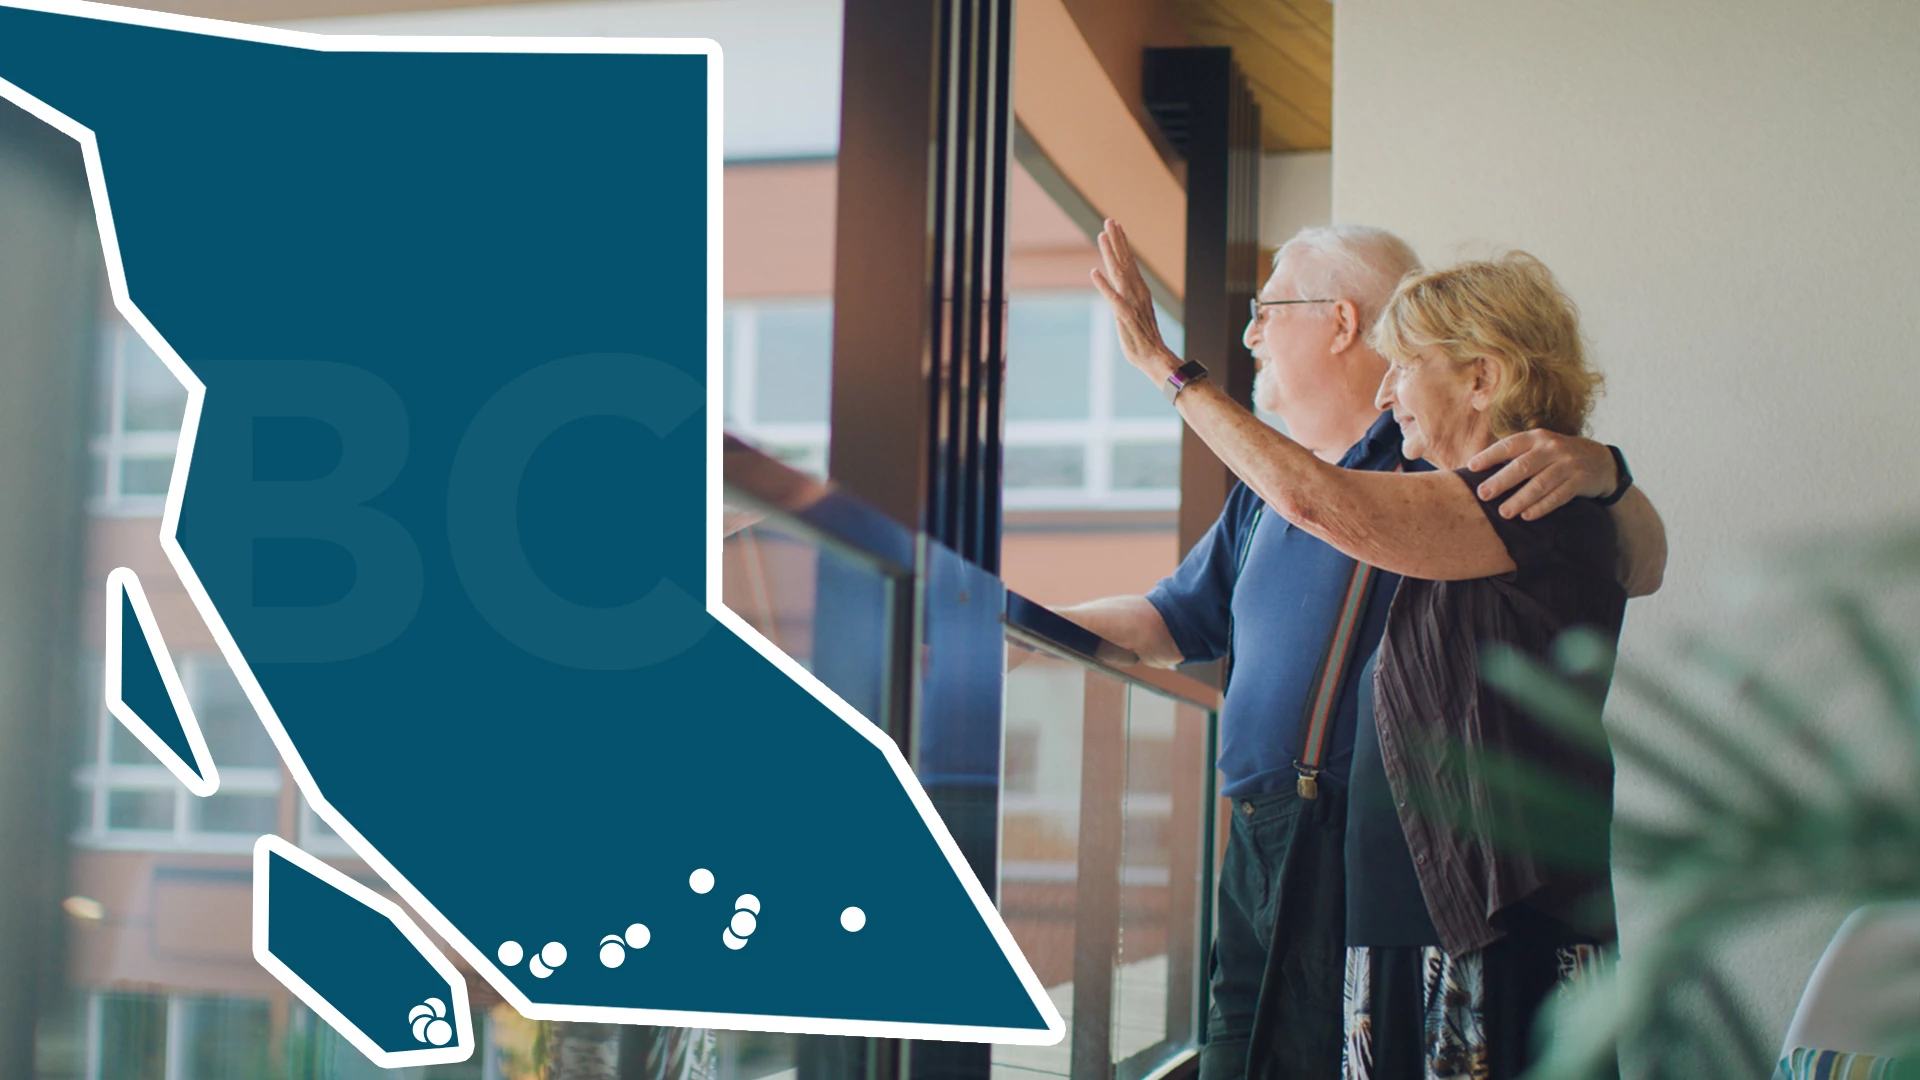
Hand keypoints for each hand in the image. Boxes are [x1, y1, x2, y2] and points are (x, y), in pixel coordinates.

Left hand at [1089, 219, 1178, 379]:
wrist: (1155, 358)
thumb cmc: (1142, 337)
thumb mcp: (1134, 312)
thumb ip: (1128, 297)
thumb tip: (1122, 286)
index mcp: (1139, 290)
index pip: (1129, 262)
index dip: (1122, 243)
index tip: (1116, 225)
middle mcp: (1137, 293)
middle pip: (1125, 261)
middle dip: (1117, 240)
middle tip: (1109, 220)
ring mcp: (1131, 304)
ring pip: (1119, 274)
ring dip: (1110, 254)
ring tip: (1102, 236)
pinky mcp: (1125, 317)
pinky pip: (1113, 299)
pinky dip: (1104, 285)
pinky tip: (1094, 272)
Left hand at [1465, 430, 1618, 519]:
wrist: (1601, 460)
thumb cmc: (1557, 456)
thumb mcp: (1539, 447)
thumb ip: (1515, 455)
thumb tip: (1476, 470)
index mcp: (1537, 437)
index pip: (1509, 445)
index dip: (1489, 455)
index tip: (1471, 467)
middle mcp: (1552, 448)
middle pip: (1523, 465)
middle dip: (1501, 481)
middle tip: (1483, 494)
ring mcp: (1567, 464)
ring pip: (1540, 483)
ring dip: (1520, 499)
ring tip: (1504, 512)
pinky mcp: (1579, 481)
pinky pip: (1558, 496)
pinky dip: (1542, 507)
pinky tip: (1527, 515)